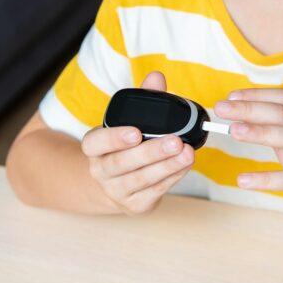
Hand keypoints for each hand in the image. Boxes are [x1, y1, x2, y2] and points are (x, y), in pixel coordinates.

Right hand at [80, 71, 193, 214]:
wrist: (115, 184)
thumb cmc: (125, 145)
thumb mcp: (128, 121)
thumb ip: (143, 98)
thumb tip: (157, 77)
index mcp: (94, 147)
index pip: (95, 143)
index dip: (114, 137)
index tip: (135, 131)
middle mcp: (100, 170)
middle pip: (122, 163)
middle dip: (150, 152)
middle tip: (175, 140)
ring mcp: (116, 190)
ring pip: (140, 180)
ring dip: (167, 166)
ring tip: (187, 153)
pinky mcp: (134, 205)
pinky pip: (154, 192)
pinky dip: (172, 178)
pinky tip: (185, 165)